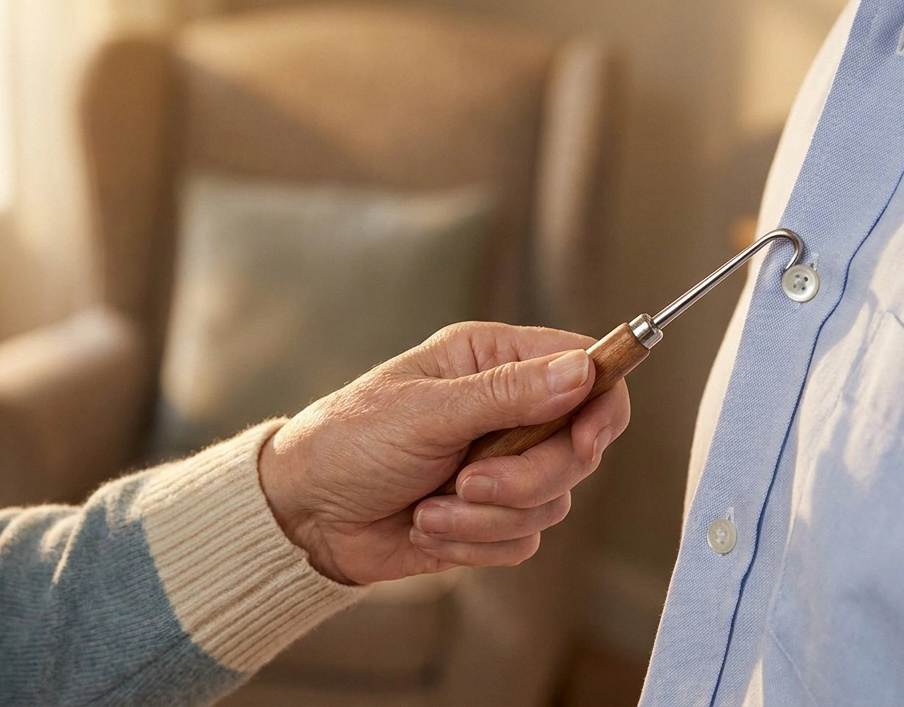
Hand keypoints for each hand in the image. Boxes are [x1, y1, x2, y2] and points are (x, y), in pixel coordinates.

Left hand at [258, 321, 630, 584]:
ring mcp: (503, 466)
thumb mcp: (425, 411)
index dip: (600, 404)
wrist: (303, 514)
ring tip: (428, 508)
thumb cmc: (349, 441)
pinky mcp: (492, 518)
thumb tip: (583, 372)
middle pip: (579, 447)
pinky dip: (473, 543)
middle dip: (527, 477)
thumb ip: (507, 394)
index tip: (584, 441)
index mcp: (493, 360)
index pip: (586, 369)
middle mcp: (508, 409)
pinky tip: (425, 527)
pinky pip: (523, 541)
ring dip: (486, 517)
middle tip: (469, 482)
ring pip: (553, 501)